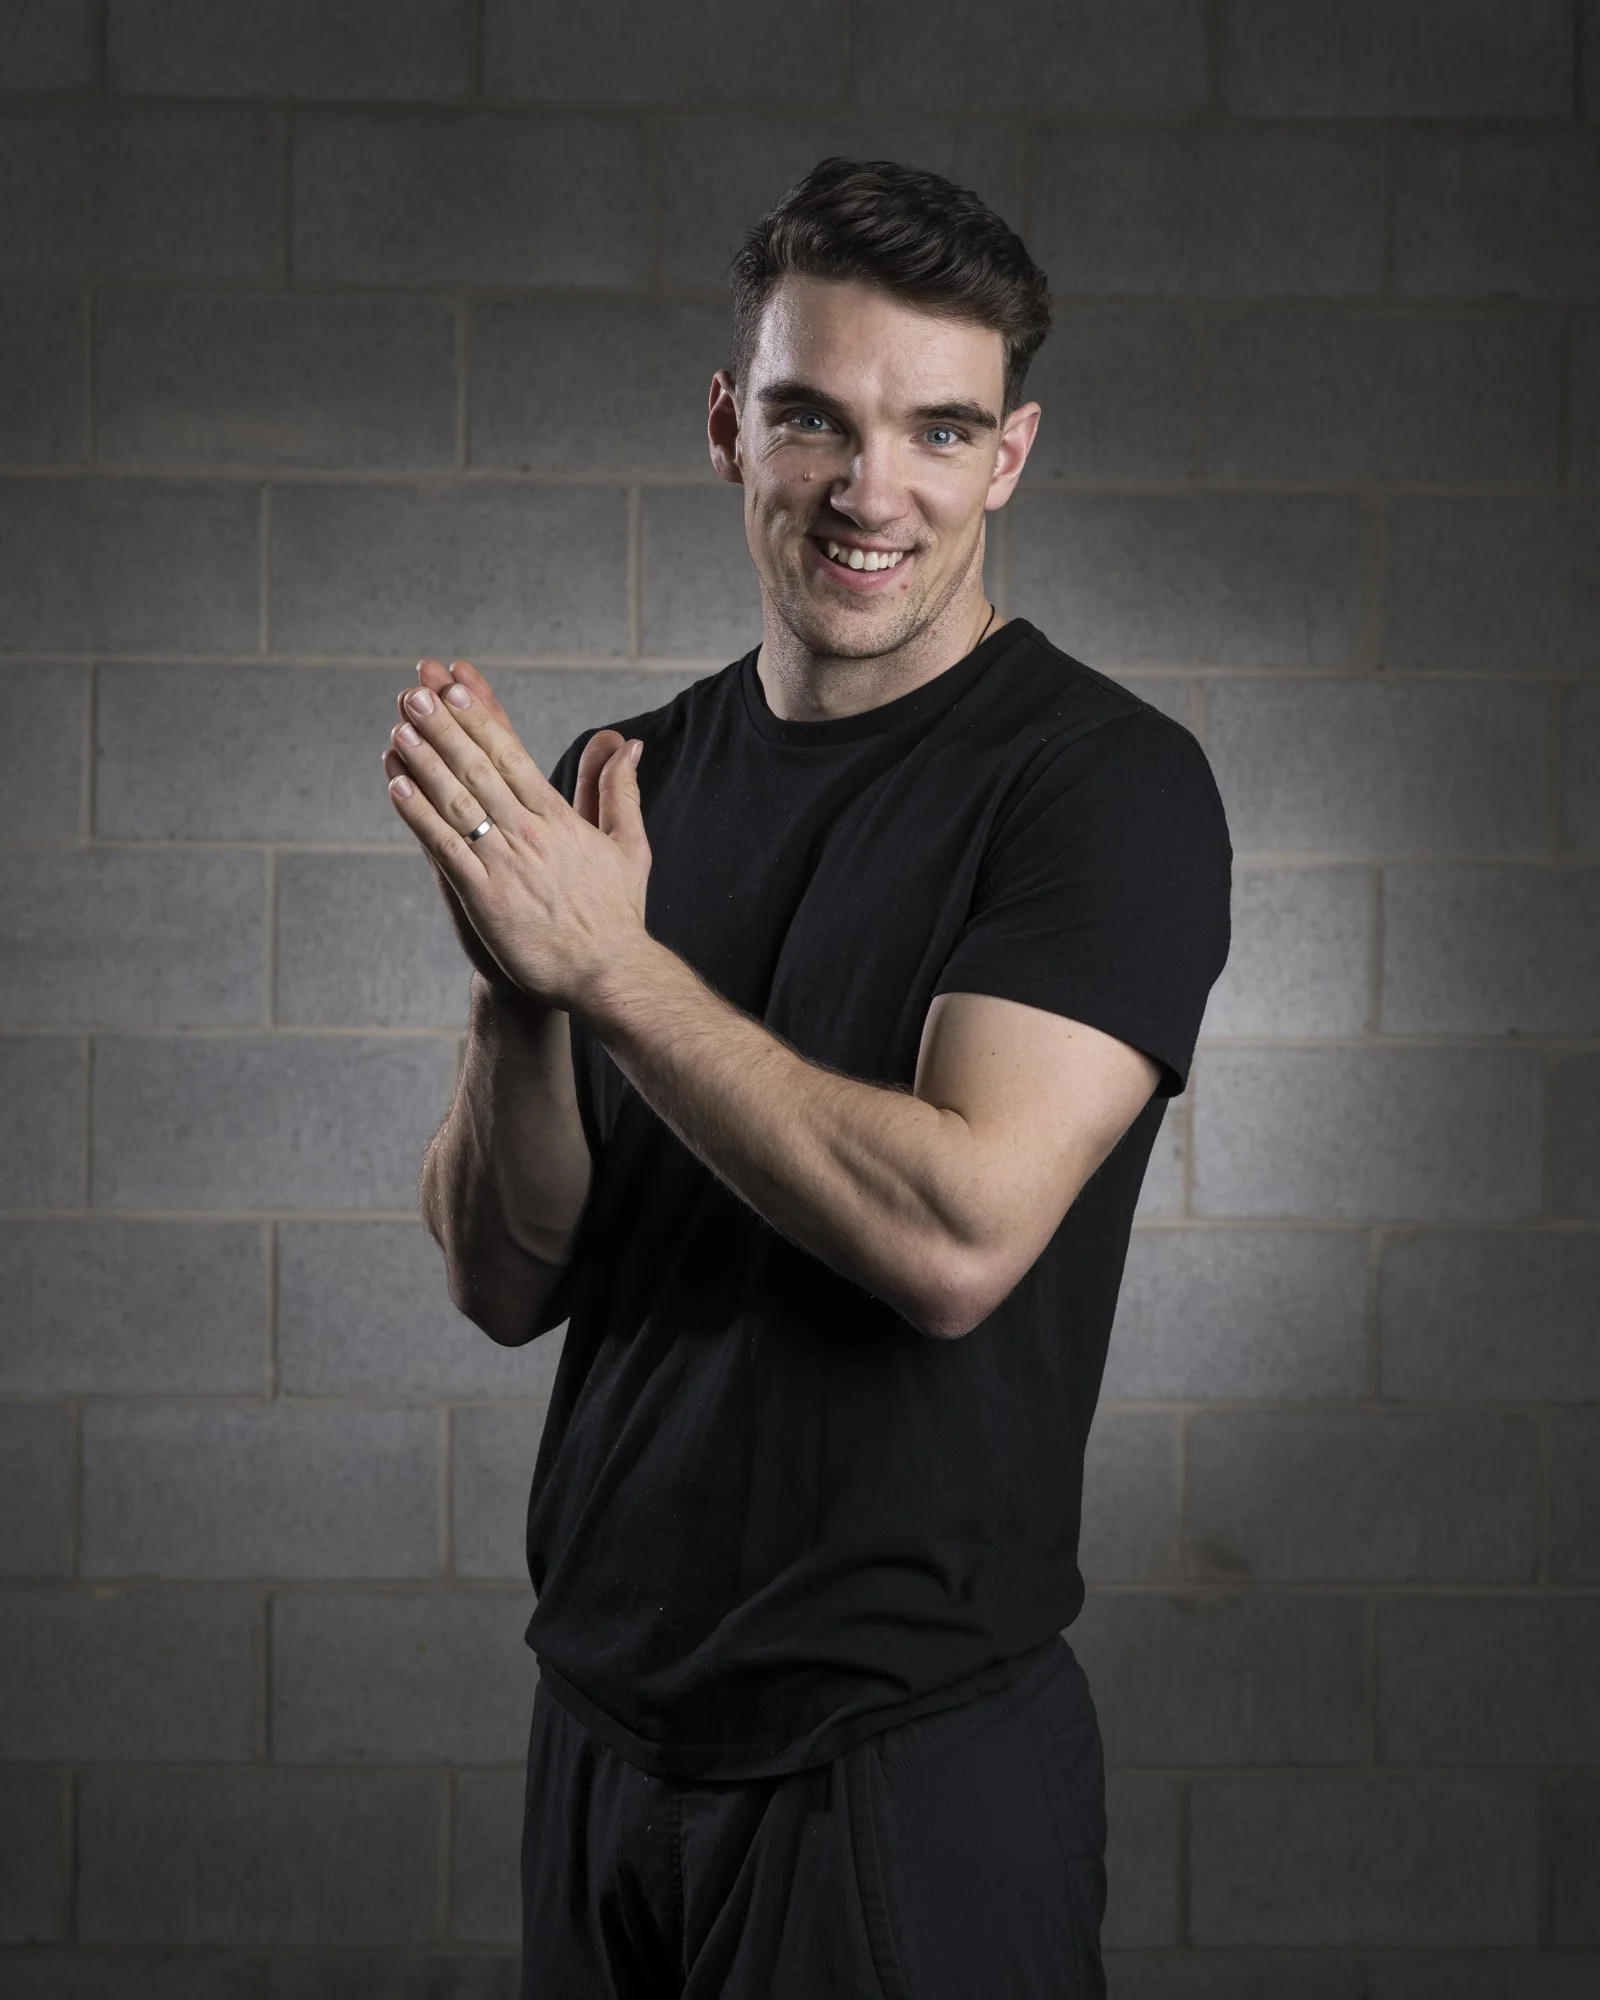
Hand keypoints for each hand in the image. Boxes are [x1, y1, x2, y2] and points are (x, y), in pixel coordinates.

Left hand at [382, 656, 651, 1013]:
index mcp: (559, 819)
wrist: (608, 974)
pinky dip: (420, 815)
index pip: (513, 755)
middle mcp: (530, 833)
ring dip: (425, 762)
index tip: (457, 685)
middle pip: (479, 768)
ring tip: (399, 727)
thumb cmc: (617, 914)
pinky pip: (445, 848)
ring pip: (458, 801)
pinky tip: (397, 786)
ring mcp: (506, 864)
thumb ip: (619, 790)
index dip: (481, 717)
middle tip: (414, 692)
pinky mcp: (486, 898)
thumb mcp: (628, 844)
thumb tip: (627, 743)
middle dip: (444, 727)